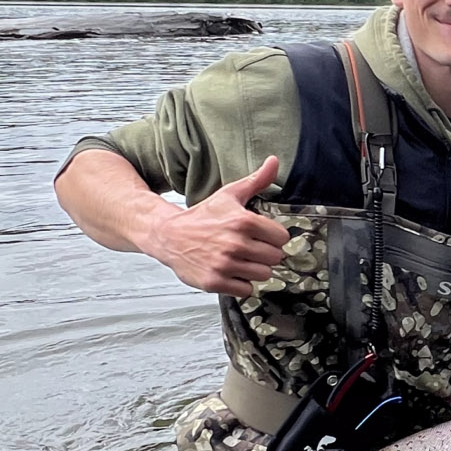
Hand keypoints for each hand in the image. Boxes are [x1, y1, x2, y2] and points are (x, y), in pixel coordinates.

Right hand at [139, 156, 288, 296]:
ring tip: (240, 260)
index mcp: (242, 221)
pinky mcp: (215, 282)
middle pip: (275, 258)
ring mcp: (224, 264)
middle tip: (250, 249)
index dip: (273, 237)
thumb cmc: (202, 216)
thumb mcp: (229, 195)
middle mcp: (235, 244)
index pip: (281, 238)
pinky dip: (241, 284)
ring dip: (254, 269)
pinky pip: (246, 290)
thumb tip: (274, 161)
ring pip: (263, 275)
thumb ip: (256, 180)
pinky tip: (231, 272)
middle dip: (265, 254)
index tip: (263, 236)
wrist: (168, 235)